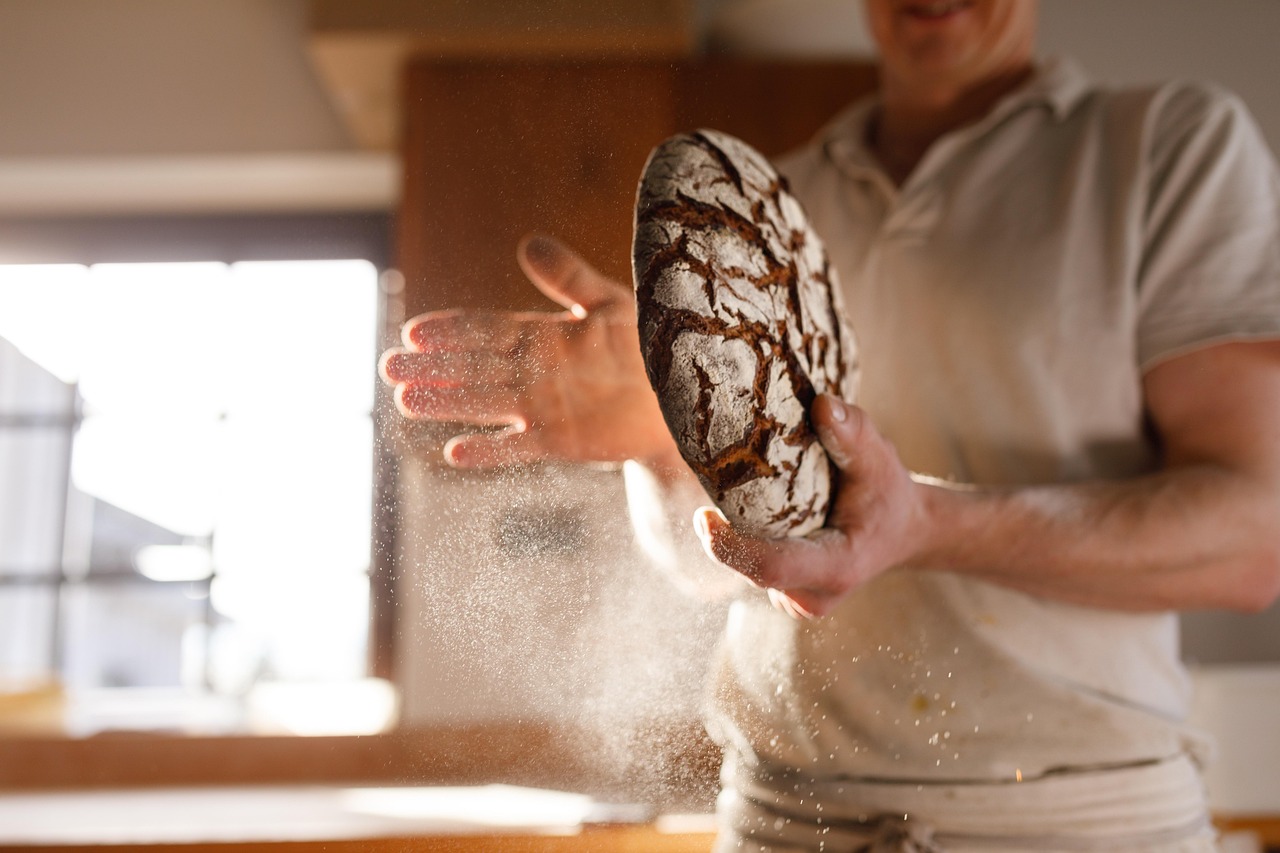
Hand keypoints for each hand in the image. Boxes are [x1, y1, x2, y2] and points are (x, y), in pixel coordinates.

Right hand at [379, 234, 679, 469]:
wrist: (681, 395)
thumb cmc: (649, 343)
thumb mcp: (610, 302)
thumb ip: (568, 277)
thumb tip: (527, 243)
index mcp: (541, 335)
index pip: (486, 329)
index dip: (451, 330)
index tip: (414, 330)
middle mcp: (533, 372)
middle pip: (473, 367)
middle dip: (432, 367)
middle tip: (389, 367)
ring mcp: (543, 407)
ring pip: (485, 404)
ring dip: (446, 403)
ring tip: (405, 400)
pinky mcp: (560, 441)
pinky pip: (518, 447)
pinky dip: (489, 452)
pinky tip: (455, 453)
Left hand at [693, 394, 929, 618]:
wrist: (902, 530)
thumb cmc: (889, 494)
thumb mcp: (880, 459)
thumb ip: (853, 434)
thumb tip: (822, 404)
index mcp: (838, 567)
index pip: (772, 567)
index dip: (731, 548)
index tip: (702, 516)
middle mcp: (814, 595)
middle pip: (751, 566)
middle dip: (725, 532)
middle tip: (713, 482)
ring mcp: (798, 600)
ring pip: (747, 567)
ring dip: (735, 533)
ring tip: (739, 492)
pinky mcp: (785, 593)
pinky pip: (751, 567)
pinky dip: (743, 539)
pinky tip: (752, 511)